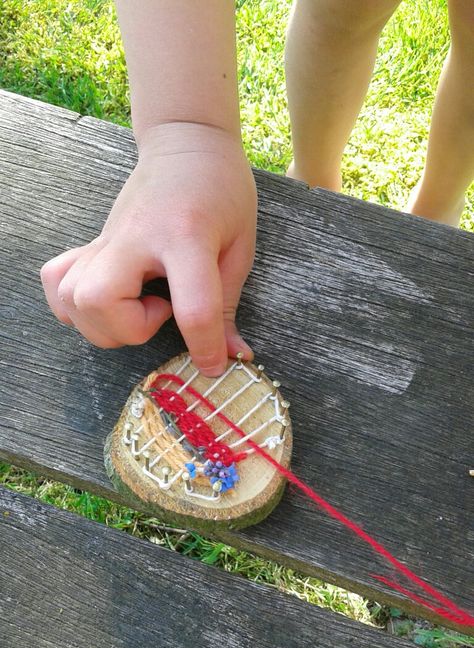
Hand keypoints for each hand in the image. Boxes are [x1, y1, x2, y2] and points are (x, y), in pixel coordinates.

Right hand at [41, 122, 256, 375]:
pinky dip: (73, 305)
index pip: (192, 307)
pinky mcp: (93, 243)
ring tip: (138, 307)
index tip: (213, 365)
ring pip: (72, 298)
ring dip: (104, 324)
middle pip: (99, 301)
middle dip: (129, 330)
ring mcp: (107, 239)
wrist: (186, 142)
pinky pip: (57, 281)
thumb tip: (231, 355)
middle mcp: (136, 237)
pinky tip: (107, 303)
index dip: (205, 348)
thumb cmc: (221, 190)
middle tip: (161, 313)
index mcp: (186, 235)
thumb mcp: (240, 246)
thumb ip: (227, 304)